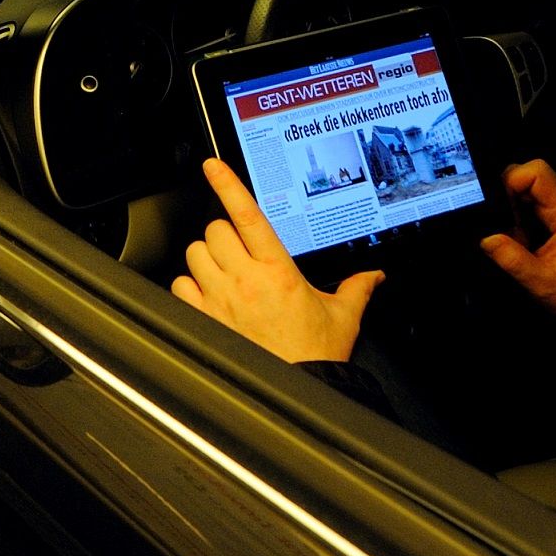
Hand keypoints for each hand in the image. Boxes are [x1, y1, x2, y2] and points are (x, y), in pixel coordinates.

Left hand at [172, 158, 378, 365]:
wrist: (300, 389)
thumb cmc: (317, 354)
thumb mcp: (343, 315)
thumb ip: (357, 287)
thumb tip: (374, 275)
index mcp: (279, 270)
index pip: (247, 215)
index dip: (227, 184)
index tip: (213, 167)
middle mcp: (246, 280)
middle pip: (216, 230)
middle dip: (225, 234)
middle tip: (239, 251)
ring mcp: (221, 299)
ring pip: (195, 254)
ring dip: (206, 258)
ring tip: (223, 273)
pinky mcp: (205, 319)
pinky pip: (182, 286)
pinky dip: (190, 285)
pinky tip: (207, 294)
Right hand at [480, 159, 555, 326]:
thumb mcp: (539, 282)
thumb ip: (511, 258)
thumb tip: (486, 238)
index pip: (538, 172)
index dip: (512, 181)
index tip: (500, 205)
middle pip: (531, 176)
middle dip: (509, 198)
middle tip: (508, 229)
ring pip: (530, 188)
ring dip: (514, 209)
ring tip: (519, 238)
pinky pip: (534, 202)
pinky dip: (521, 217)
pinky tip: (525, 240)